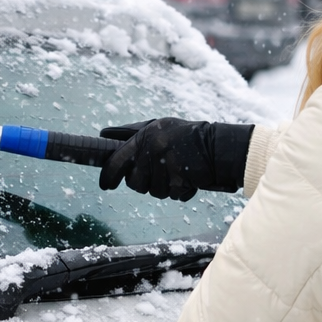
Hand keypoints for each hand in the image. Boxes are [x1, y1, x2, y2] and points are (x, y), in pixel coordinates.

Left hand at [97, 118, 253, 200]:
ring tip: (177, 172)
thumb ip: (131, 132)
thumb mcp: (158, 126)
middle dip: (144, 182)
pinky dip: (179, 191)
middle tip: (159, 172)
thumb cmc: (185, 136)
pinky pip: (172, 195)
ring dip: (164, 187)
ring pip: (153, 191)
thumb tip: (104, 134)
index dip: (108, 176)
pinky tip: (187, 178)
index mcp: (145, 136)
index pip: (117, 161)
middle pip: (135, 183)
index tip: (105, 185)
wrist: (217, 146)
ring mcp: (167, 166)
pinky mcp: (180, 180)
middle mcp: (153, 150)